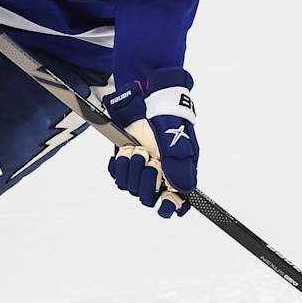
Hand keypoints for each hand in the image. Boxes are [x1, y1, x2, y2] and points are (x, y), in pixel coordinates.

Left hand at [105, 68, 197, 218]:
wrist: (146, 96)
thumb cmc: (167, 117)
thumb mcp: (177, 142)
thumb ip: (179, 167)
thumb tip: (184, 192)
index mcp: (179, 172)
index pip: (177, 202)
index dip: (170, 207)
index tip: (165, 203)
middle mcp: (160, 174)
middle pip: (148, 197)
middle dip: (146, 179)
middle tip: (148, 159)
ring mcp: (141, 167)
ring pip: (130, 187)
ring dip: (131, 168)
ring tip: (136, 149)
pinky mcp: (125, 160)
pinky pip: (117, 175)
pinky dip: (118, 165)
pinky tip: (124, 151)